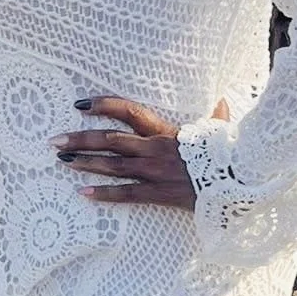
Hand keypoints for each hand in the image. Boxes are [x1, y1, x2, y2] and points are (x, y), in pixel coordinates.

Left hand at [52, 94, 229, 206]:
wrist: (242, 180)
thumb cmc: (231, 154)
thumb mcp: (222, 130)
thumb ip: (216, 115)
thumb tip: (222, 102)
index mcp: (167, 129)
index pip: (129, 111)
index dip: (103, 105)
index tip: (80, 104)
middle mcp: (156, 148)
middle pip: (110, 140)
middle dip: (80, 138)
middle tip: (54, 140)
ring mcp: (156, 171)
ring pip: (113, 165)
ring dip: (84, 163)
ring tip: (61, 160)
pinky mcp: (160, 193)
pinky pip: (127, 194)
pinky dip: (103, 194)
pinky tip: (82, 193)